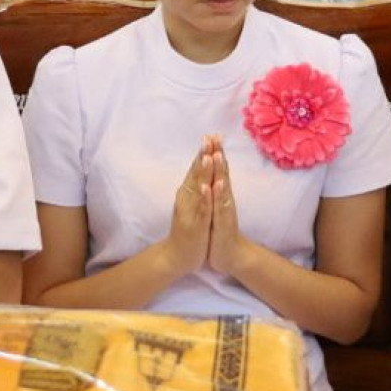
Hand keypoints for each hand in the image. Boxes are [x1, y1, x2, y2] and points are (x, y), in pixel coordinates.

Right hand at [163, 138, 217, 273]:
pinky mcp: (193, 224)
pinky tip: (207, 187)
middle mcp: (187, 198)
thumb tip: (199, 171)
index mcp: (189, 193)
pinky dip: (203, 198)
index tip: (212, 135)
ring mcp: (190, 211)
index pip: (198, 168)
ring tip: (207, 156)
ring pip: (197, 188)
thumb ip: (195, 187)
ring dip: (202, 172)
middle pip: (196, 173)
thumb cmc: (188, 229)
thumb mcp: (193, 204)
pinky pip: (200, 209)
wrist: (177, 256)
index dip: (205, 152)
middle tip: (208, 137)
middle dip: (203, 155)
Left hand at [204, 143, 244, 276]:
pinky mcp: (222, 223)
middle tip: (215, 136)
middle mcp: (224, 199)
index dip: (215, 153)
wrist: (230, 255)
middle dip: (218, 155)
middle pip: (222, 173)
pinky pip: (218, 208)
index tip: (211, 135)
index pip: (218, 170)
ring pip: (221, 187)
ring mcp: (224, 210)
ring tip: (216, 155)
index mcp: (220, 195)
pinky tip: (212, 186)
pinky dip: (215, 196)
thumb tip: (215, 176)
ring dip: (219, 171)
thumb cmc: (220, 230)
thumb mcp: (216, 207)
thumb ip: (216, 191)